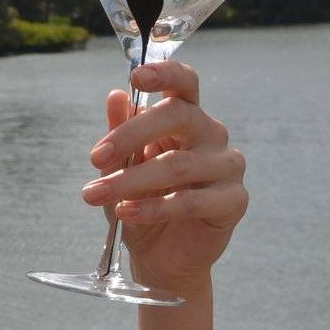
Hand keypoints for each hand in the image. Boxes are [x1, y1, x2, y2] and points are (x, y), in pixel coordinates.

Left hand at [79, 61, 247, 292]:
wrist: (160, 256)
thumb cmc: (141, 203)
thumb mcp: (121, 168)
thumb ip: (121, 134)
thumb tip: (115, 95)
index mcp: (186, 117)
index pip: (184, 83)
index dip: (164, 73)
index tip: (135, 77)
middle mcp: (211, 134)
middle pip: (180, 115)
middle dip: (131, 134)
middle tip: (95, 157)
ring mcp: (227, 166)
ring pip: (179, 164)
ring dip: (130, 180)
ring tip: (95, 195)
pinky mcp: (234, 201)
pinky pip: (191, 201)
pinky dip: (153, 208)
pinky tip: (125, 212)